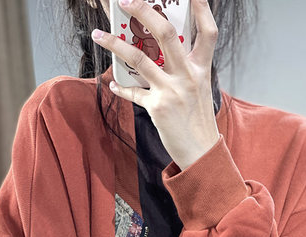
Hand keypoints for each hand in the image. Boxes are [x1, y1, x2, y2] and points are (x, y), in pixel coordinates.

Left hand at [91, 0, 220, 169]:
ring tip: (98, 35)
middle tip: (125, 0)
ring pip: (139, 58)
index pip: (207, 31)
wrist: (201, 152)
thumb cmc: (197, 121)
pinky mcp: (157, 107)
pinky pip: (133, 92)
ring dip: (114, 44)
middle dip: (144, 10)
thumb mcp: (198, 89)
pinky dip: (121, 87)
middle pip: (166, 33)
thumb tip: (159, 53)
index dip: (201, 8)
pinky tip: (113, 84)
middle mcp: (188, 75)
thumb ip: (184, 69)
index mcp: (201, 69)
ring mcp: (172, 90)